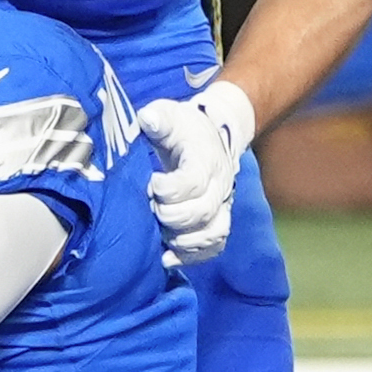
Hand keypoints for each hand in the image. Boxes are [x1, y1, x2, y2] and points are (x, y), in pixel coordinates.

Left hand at [135, 80, 255, 267]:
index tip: (151, 183)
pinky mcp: (218, 221)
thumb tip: (148, 119)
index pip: (194, 182)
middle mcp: (221, 185)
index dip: (169, 189)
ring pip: (211, 233)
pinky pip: (213, 246)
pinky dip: (191, 256)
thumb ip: (158, 118)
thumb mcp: (169, 113)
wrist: (209, 136)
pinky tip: (167, 258)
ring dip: (181, 240)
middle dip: (170, 215)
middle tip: (150, 208)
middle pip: (202, 212)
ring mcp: (222, 206)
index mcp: (207, 159)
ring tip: (158, 234)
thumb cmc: (182, 127)